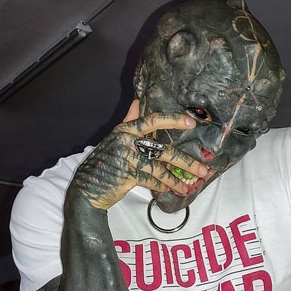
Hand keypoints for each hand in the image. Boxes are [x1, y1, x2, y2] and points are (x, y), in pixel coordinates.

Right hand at [69, 101, 209, 210]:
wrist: (87, 188)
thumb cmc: (105, 163)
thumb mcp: (114, 138)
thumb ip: (128, 121)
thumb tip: (137, 100)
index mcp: (125, 130)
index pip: (152, 120)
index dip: (173, 120)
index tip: (191, 122)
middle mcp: (126, 141)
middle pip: (163, 150)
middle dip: (186, 162)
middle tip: (203, 169)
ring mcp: (126, 159)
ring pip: (160, 169)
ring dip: (177, 180)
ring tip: (189, 186)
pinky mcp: (126, 176)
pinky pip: (151, 181)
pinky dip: (162, 186)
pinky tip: (170, 190)